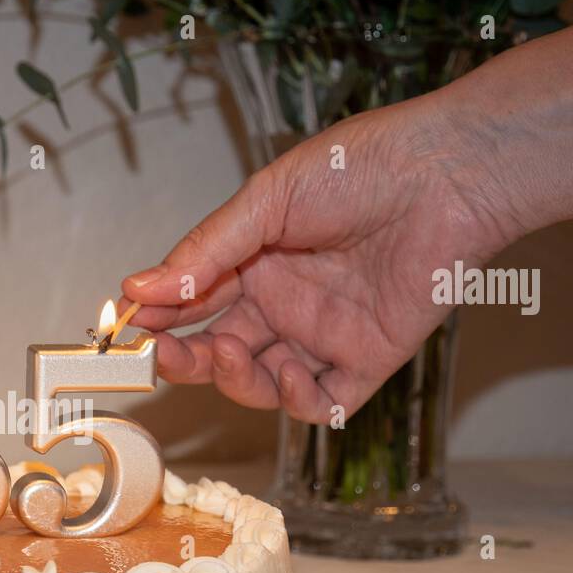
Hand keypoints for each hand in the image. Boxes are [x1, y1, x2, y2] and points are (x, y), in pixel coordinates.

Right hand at [120, 95, 517, 422]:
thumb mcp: (265, 202)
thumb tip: (137, 288)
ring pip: (260, 383)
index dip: (159, 319)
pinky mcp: (366, 360)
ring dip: (233, 379)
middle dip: (184, 359)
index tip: (127, 326)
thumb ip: (204, 251)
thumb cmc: (358, 168)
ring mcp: (322, 336)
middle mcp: (284, 304)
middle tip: (162, 354)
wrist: (445, 175)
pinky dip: (294, 401)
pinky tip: (284, 373)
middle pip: (218, 351)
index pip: (192, 303)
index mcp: (254, 263)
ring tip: (224, 352)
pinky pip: (321, 403)